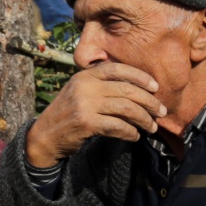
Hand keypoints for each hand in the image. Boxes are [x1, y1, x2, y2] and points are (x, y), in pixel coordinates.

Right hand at [25, 62, 166, 167]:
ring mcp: (84, 104)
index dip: (140, 77)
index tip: (155, 87)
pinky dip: (131, 133)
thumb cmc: (67, 115)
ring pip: (126, 109)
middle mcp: (84, 86)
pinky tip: (134, 136)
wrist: (43, 136)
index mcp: (84, 76)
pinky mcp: (85, 122)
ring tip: (151, 127)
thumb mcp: (79, 93)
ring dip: (144, 119)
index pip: (118, 69)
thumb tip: (139, 91)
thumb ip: (101, 87)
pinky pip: (118, 126)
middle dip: (150, 102)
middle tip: (161, 112)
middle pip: (127, 90)